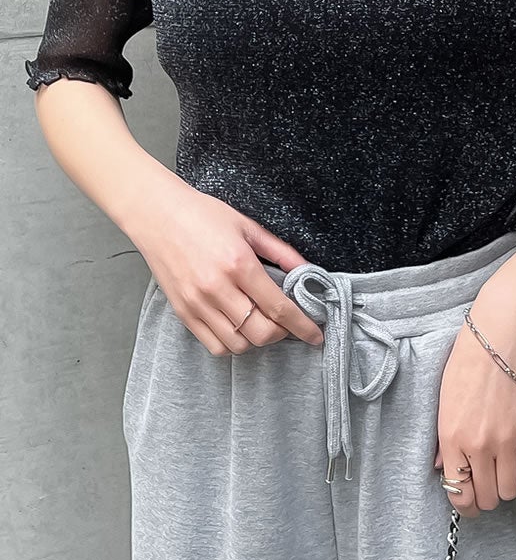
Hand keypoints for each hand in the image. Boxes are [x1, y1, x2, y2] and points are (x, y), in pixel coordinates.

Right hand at [127, 183, 323, 354]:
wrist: (156, 214)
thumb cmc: (201, 214)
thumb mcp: (248, 226)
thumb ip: (280, 251)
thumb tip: (307, 270)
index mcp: (239, 264)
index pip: (279, 308)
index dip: (302, 326)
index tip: (316, 336)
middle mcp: (218, 288)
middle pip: (261, 333)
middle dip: (281, 334)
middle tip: (286, 323)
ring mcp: (197, 303)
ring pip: (238, 344)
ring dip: (256, 339)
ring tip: (261, 322)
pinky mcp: (182, 312)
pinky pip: (213, 345)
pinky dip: (232, 343)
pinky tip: (238, 327)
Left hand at [434, 286, 515, 521]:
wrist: (501, 337)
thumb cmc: (468, 361)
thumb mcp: (444, 398)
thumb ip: (443, 438)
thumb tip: (443, 468)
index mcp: (451, 435)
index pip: (457, 490)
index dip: (463, 503)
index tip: (468, 501)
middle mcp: (478, 445)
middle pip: (485, 495)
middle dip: (484, 497)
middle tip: (485, 489)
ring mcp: (507, 442)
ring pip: (507, 491)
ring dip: (505, 492)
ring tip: (503, 482)